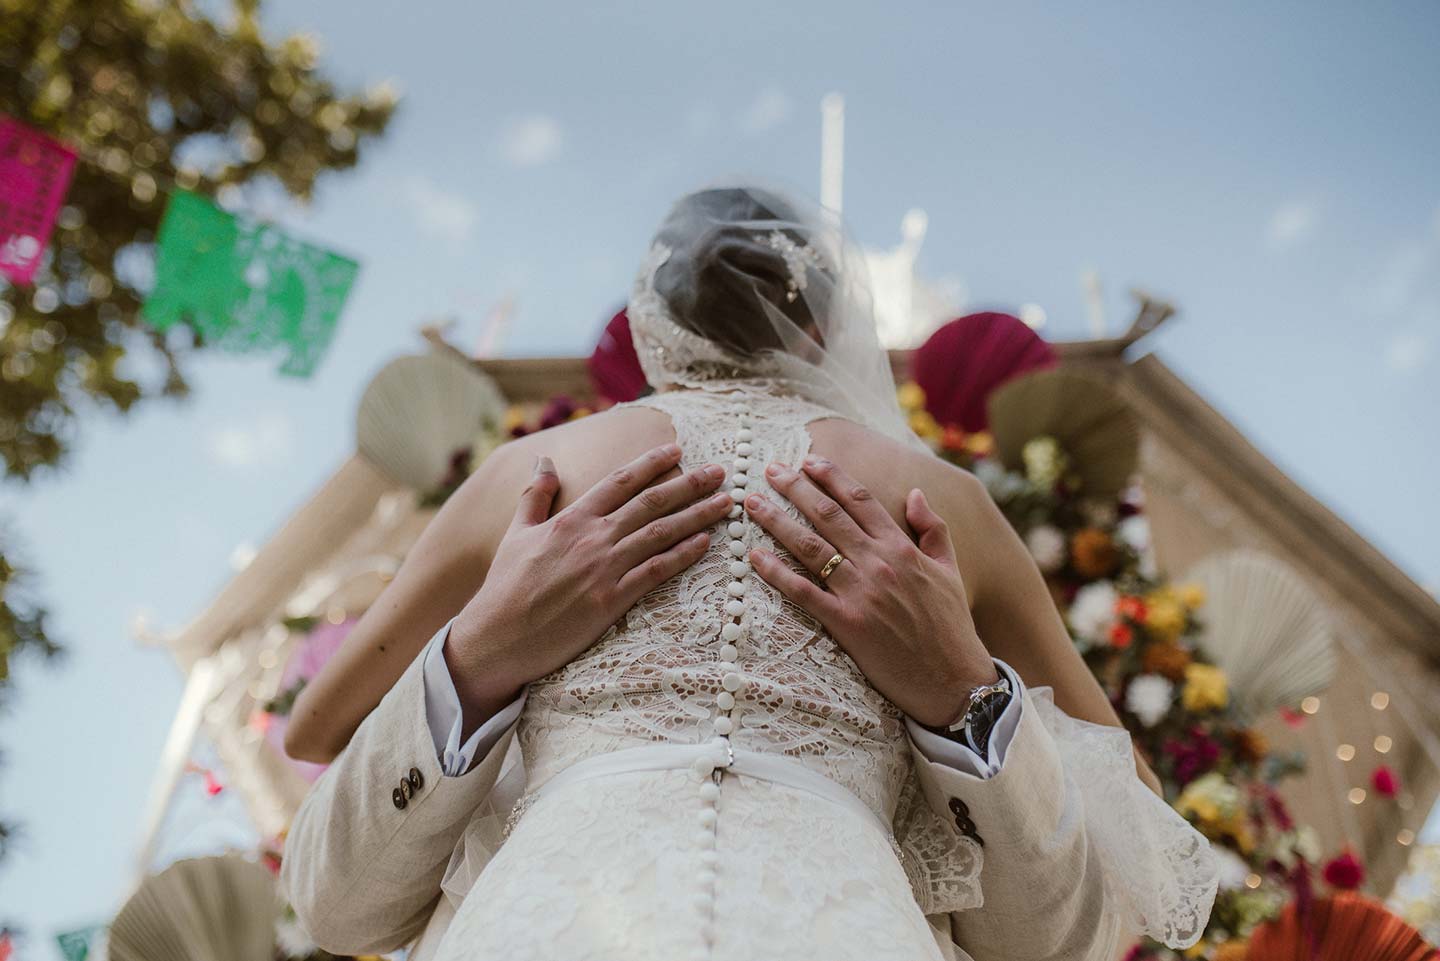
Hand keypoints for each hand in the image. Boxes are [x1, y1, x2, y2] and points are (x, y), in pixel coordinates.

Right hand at [448, 444, 732, 715]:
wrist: (499, 636)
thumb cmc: (506, 586)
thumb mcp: (517, 532)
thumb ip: (535, 494)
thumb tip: (544, 460)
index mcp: (572, 518)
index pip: (620, 481)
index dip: (651, 463)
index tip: (678, 449)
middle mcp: (593, 538)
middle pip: (651, 502)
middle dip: (689, 484)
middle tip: (720, 470)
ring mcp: (605, 569)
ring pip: (661, 533)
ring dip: (698, 515)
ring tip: (726, 501)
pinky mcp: (612, 600)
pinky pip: (656, 572)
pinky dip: (683, 555)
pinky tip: (706, 542)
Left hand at [743, 455, 998, 728]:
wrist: (953, 680)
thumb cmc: (951, 626)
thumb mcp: (950, 570)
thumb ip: (932, 529)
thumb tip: (915, 493)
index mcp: (902, 548)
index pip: (860, 501)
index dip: (832, 477)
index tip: (809, 461)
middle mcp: (878, 563)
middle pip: (828, 515)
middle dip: (796, 488)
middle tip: (770, 469)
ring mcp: (860, 593)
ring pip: (810, 547)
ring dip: (777, 521)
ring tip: (752, 503)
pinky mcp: (846, 624)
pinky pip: (803, 593)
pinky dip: (777, 573)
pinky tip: (754, 557)